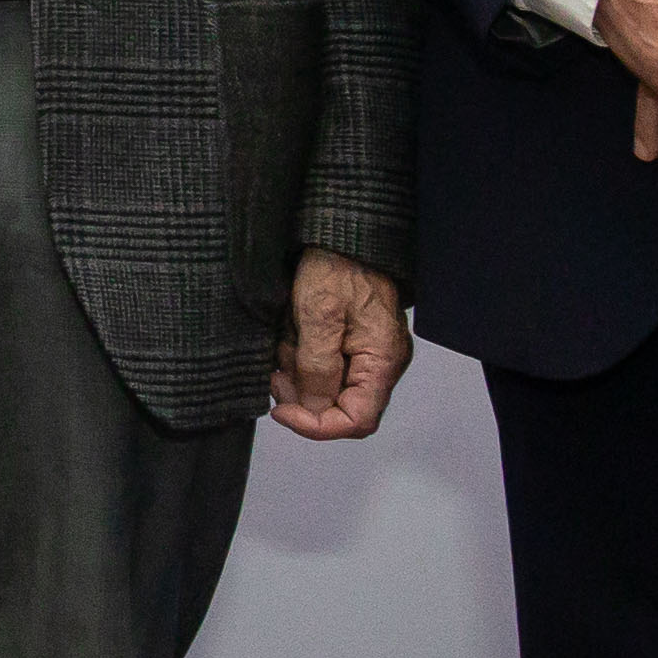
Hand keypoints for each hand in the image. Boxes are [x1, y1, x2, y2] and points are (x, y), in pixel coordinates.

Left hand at [267, 248, 411, 441]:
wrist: (340, 233)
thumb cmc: (337, 265)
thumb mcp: (319, 314)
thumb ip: (317, 366)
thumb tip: (315, 408)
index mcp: (381, 361)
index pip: (357, 420)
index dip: (317, 425)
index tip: (283, 410)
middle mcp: (378, 364)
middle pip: (338, 406)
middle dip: (302, 393)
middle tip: (277, 371)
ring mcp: (363, 355)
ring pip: (324, 387)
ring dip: (297, 371)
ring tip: (286, 338)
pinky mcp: (348, 343)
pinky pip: (320, 365)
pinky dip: (299, 355)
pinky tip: (290, 333)